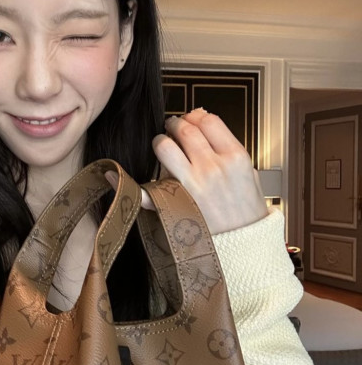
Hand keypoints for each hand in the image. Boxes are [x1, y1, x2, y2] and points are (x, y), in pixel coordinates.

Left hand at [106, 109, 267, 234]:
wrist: (246, 247)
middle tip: (173, 129)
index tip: (193, 121)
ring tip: (164, 147)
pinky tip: (115, 176)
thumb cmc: (247, 212)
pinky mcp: (175, 204)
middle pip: (184, 129)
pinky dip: (125, 183)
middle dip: (176, 124)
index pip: (208, 121)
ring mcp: (192, 185)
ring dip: (161, 142)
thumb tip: (200, 117)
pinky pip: (146, 190)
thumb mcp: (248, 173)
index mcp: (235, 158)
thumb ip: (226, 146)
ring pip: (164, 146)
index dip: (197, 117)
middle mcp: (213, 168)